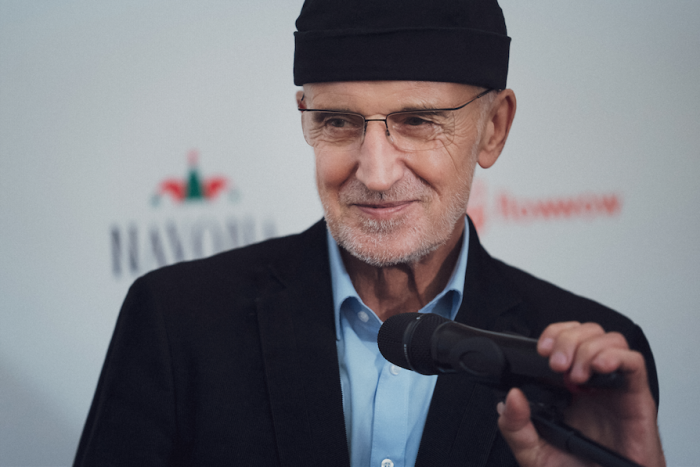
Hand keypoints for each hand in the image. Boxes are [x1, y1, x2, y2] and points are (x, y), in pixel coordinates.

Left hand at [496, 322, 664, 466]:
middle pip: (588, 333)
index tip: (542, 349)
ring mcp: (615, 388)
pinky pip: (635, 364)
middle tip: (556, 364)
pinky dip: (616, 357)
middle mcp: (592, 383)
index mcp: (568, 388)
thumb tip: (509, 397)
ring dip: (589, 348)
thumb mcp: (533, 452)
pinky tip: (598, 369)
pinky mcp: (637, 399)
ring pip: (611, 341)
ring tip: (576, 376)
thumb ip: (515, 426)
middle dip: (569, 339)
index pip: (565, 340)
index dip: (554, 334)